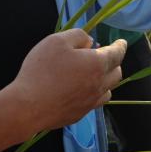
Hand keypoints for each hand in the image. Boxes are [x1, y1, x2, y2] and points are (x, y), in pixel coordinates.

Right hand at [10, 29, 124, 131]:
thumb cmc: (42, 70)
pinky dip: (94, 93)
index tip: (122, 42)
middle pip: (116, 73)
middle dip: (114, 62)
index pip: (117, 54)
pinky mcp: (79, 115)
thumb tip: (90, 42)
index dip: (120, 46)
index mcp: (97, 64)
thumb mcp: (57, 41)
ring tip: (94, 74)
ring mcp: (90, 103)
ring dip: (106, 80)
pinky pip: (94, 102)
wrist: (28, 106)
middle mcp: (99, 85)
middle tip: (103, 55)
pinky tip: (82, 90)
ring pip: (108, 90)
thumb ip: (78, 36)